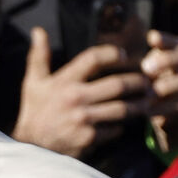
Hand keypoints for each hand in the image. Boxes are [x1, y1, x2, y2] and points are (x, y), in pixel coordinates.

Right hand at [11, 26, 149, 157]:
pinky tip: (125, 123)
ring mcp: (83, 119)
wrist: (30, 147)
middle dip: (137, 82)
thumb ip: (39, 56)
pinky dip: (121, 126)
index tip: (123, 55)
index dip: (112, 53)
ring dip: (138, 104)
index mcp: (64, 81)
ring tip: (147, 100)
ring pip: (122, 108)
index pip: (93, 59)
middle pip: (118, 84)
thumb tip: (38, 31)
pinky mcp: (88, 138)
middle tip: (147, 80)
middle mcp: (75, 98)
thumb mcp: (33, 83)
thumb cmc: (34, 111)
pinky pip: (114, 129)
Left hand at [143, 30, 177, 116]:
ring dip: (167, 86)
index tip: (151, 38)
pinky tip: (149, 110)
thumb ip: (150, 63)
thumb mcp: (151, 72)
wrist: (170, 111)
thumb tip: (146, 58)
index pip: (176, 42)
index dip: (166, 40)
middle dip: (167, 60)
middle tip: (146, 68)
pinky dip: (166, 107)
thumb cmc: (155, 84)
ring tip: (148, 94)